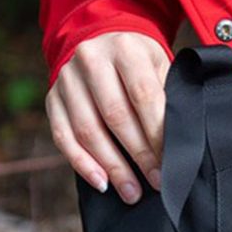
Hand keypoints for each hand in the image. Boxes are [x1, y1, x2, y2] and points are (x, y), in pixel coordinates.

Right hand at [45, 31, 171, 202]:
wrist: (102, 40)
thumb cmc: (139, 61)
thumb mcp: (159, 65)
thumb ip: (167, 96)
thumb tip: (180, 141)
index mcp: (125, 48)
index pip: (143, 96)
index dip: (156, 133)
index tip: (170, 161)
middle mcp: (91, 59)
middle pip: (115, 116)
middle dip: (139, 154)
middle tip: (156, 181)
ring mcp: (67, 79)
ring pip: (88, 130)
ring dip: (112, 166)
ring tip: (131, 192)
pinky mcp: (51, 98)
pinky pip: (63, 136)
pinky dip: (82, 164)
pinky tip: (102, 183)